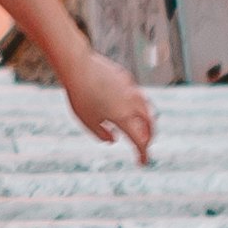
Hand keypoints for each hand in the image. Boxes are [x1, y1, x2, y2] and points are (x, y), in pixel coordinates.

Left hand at [57, 48, 156, 162]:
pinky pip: (138, 96)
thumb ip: (102, 135)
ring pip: (147, 109)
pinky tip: (128, 106)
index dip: (143, 154)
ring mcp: (132, 89)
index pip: (140, 141)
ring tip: (140, 127)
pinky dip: (138, 106)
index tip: (142, 162)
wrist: (78, 66)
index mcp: (125, 118)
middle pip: (149, 126)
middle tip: (143, 146)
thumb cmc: (80, 95)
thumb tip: (113, 140)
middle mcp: (133, 104)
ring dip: (146, 122)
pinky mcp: (127, 78)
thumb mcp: (88, 121)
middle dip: (148, 138)